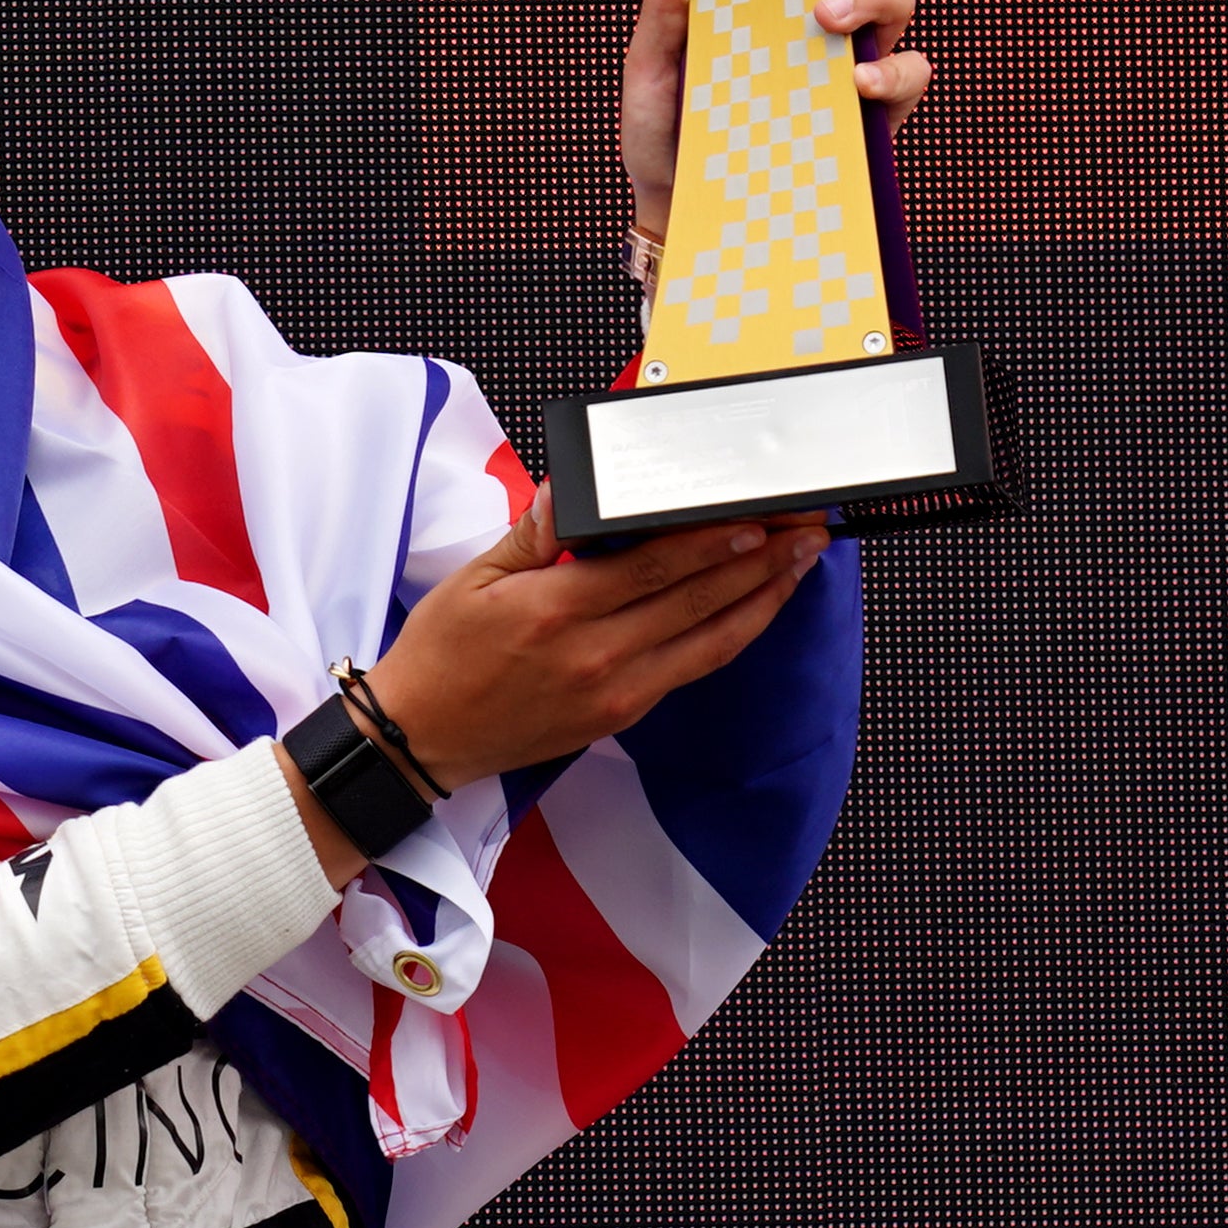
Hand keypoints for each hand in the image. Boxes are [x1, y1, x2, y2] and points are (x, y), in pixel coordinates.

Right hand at [350, 487, 827, 797]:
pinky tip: (754, 608)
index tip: (758, 515)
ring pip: (710, 641)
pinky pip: (691, 669)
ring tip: (800, 563)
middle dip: (760, 560)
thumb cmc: (443, 654)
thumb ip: (536, 532)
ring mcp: (614, 691)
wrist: (422, 738)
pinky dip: (731, 635)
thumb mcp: (475, 577)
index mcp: (555, 611)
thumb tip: (576, 489)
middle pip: (697, 600)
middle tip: (804, 528)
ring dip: (763, 600)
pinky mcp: (620, 714)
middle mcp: (595, 655)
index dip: (715, 540)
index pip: (655, 566)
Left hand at [619, 0, 936, 243]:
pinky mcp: (872, 110)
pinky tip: (854, 81)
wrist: (679, 206)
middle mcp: (820, 6)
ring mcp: (852, 54)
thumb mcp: (650, 64)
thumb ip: (665, 5)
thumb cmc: (666, 125)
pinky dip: (891, 70)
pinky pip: (911, 72)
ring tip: (823, 18)